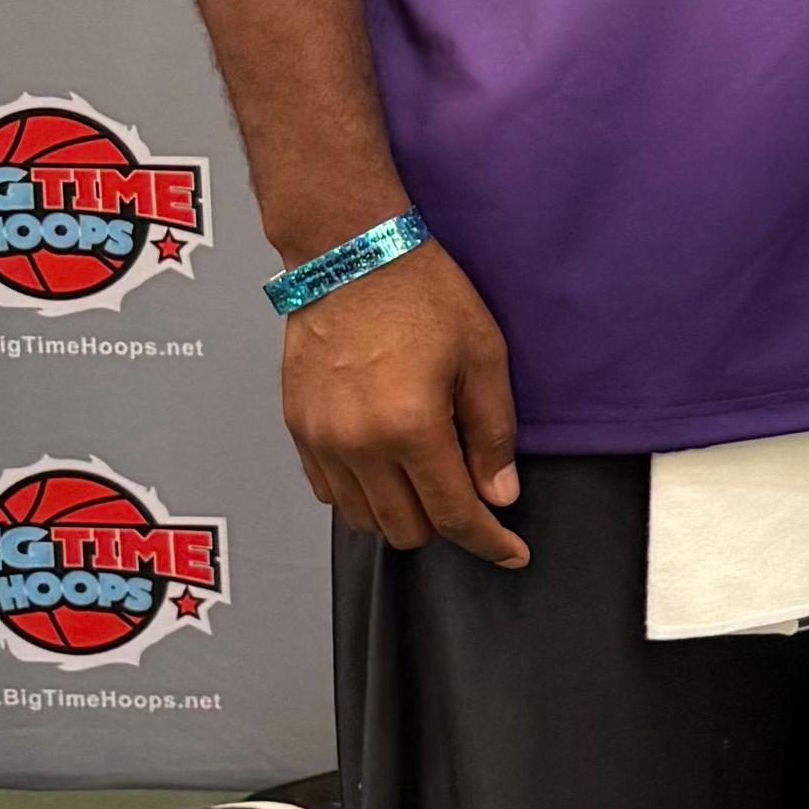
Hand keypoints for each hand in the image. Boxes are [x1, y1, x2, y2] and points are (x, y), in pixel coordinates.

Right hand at [280, 240, 526, 566]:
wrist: (351, 254)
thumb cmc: (425, 296)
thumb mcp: (483, 358)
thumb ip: (492, 435)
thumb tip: (500, 496)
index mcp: (411, 428)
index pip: (454, 515)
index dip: (489, 542)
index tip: (512, 553)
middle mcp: (358, 445)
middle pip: (406, 529)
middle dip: (447, 525)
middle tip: (470, 494)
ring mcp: (320, 439)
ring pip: (363, 519)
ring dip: (402, 513)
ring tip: (428, 478)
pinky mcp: (296, 427)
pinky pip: (329, 491)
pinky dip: (362, 495)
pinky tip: (387, 467)